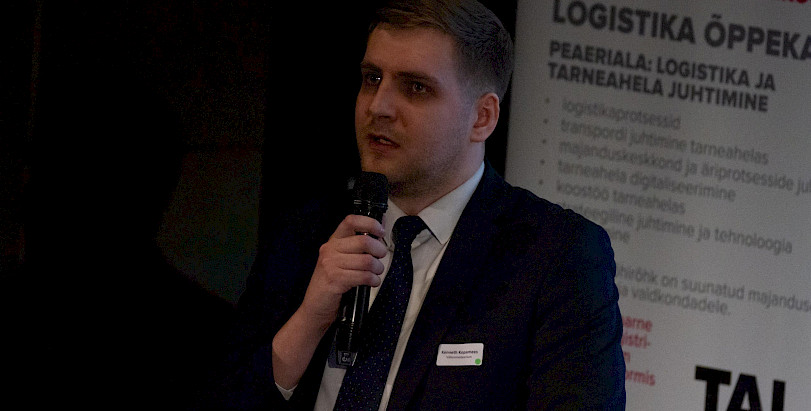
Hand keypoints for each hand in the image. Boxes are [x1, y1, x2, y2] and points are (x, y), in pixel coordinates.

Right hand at [298, 214, 387, 329]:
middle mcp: (330, 249)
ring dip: (378, 268)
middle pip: (364, 241)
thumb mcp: (342, 259)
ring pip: (366, 260)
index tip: (381, 232)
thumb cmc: (332, 282)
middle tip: (381, 257)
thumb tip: (381, 228)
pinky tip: (373, 282)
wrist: (315, 307)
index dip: (370, 223)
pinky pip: (363, 276)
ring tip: (376, 273)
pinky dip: (373, 280)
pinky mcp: (335, 280)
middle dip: (379, 250)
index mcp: (333, 241)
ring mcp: (331, 264)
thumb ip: (358, 245)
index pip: (351, 221)